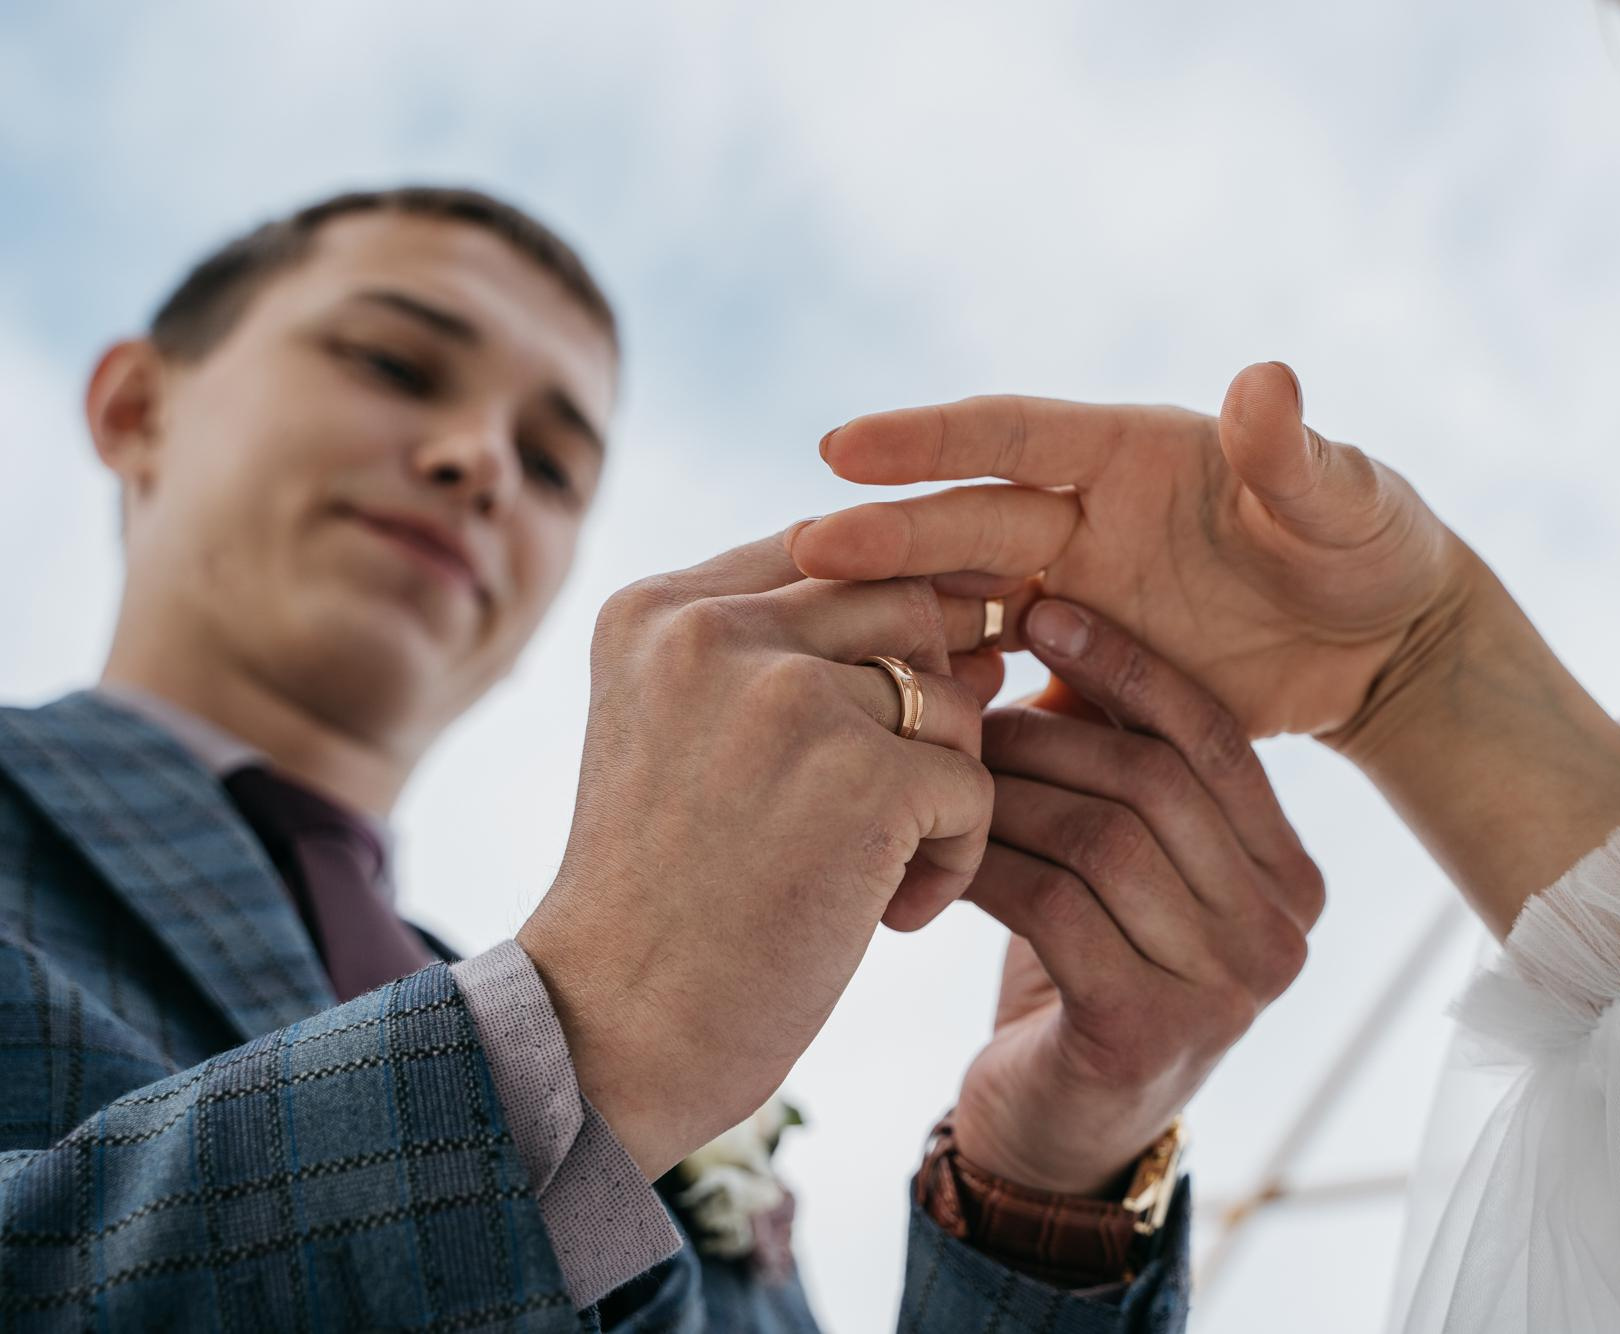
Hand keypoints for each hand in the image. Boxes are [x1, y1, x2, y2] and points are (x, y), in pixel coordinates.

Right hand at [516, 534, 1000, 1179]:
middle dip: (933, 698)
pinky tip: (892, 915)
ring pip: (950, 695)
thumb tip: (982, 621)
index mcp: (659, 610)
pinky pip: (973, 783)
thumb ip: (797, 658)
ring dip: (945, 786)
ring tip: (885, 871)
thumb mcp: (691, 741)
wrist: (611, 1037)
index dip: (890, 622)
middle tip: (905, 796)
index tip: (889, 717)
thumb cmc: (669, 901)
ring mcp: (787, 698)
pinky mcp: (859, 778)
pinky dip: (954, 857)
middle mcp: (713, 630)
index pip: (829, 548)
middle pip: (905, 602)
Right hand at [791, 362, 1469, 739]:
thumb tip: (1264, 382)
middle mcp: (1083, 520)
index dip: (929, 440)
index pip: (1011, 434)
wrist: (1379, 640)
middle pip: (969, 525)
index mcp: (1126, 456)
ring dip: (900, 618)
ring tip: (817, 642)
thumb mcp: (1343, 501)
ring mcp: (1076, 597)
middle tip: (803, 554)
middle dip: (888, 536)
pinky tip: (898, 737)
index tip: (841, 447)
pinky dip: (958, 707)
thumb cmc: (1369, 545)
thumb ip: (1290, 455)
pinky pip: (1005, 688)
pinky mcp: (1083, 671)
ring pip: (966, 605)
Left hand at [951, 598, 1323, 1195]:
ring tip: (942, 776)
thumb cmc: (1085, 967)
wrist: (1057, 1131)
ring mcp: (1225, 990)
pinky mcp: (1147, 1031)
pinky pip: (1054, 904)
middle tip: (961, 712)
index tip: (1045, 610)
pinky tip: (938, 851)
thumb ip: (1119, 755)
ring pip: (1103, 838)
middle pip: (1157, 783)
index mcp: (1291, 878)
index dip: (1128, 665)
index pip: (1217, 739)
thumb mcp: (1120, 856)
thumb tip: (1061, 608)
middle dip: (1047, 733)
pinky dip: (985, 862)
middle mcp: (1280, 935)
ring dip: (1006, 795)